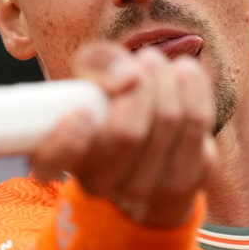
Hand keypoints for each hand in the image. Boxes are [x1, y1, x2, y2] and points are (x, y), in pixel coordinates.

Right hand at [30, 42, 216, 226]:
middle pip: (127, 133)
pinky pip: (196, 121)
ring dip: (165, 79)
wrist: (150, 150)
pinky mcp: (184, 181)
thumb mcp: (91, 78)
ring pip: (167, 120)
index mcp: (58, 158)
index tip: (82, 113)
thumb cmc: (109, 106)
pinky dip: (193, 87)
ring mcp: (142, 188)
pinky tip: (184, 71)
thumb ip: (97, 63)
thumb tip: (126, 74)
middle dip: (141, 84)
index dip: (66, 142)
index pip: (52, 162)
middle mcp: (97, 183)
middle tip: (142, 60)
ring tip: (157, 62)